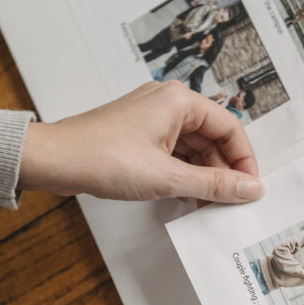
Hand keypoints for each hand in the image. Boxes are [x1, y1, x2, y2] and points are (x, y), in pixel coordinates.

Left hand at [18, 81, 262, 203]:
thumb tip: (251, 188)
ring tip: (206, 204)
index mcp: (180, 101)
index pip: (231, 127)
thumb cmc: (100, 157)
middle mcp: (168, 103)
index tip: (249, 187)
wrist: (52, 160)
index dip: (244, 160)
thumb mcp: (166, 177)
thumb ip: (213, 185)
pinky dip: (184, 175)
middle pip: (214, 138)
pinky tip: (184, 197)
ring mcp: (153, 119)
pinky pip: (175, 153)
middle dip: (223, 171)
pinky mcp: (140, 135)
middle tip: (228, 202)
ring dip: (203, 176)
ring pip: (195, 148)